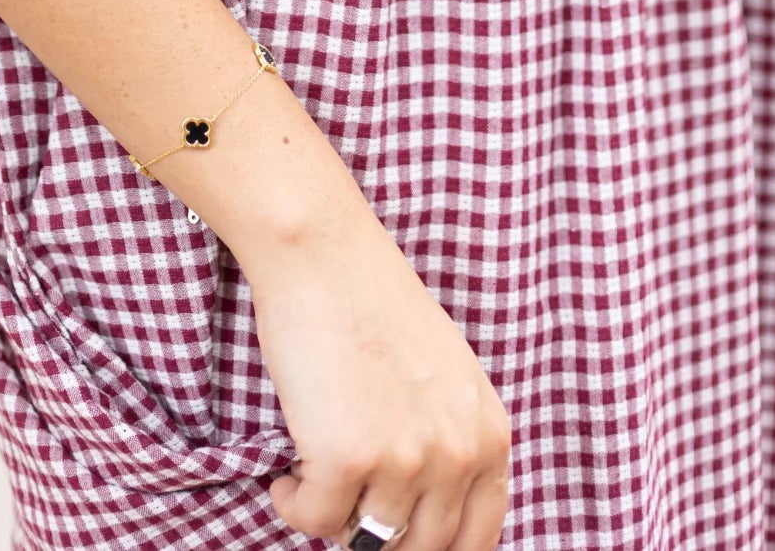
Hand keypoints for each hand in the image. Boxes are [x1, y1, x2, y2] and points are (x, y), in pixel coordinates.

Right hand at [240, 190, 510, 549]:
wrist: (324, 253)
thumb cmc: (370, 303)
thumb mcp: (442, 377)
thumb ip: (450, 442)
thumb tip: (423, 518)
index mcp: (489, 435)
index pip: (477, 539)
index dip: (433, 548)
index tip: (394, 536)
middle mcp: (458, 454)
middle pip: (419, 549)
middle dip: (375, 532)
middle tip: (343, 497)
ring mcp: (406, 460)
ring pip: (365, 539)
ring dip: (331, 515)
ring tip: (310, 474)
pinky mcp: (348, 457)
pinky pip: (315, 520)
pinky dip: (293, 504)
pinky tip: (285, 473)